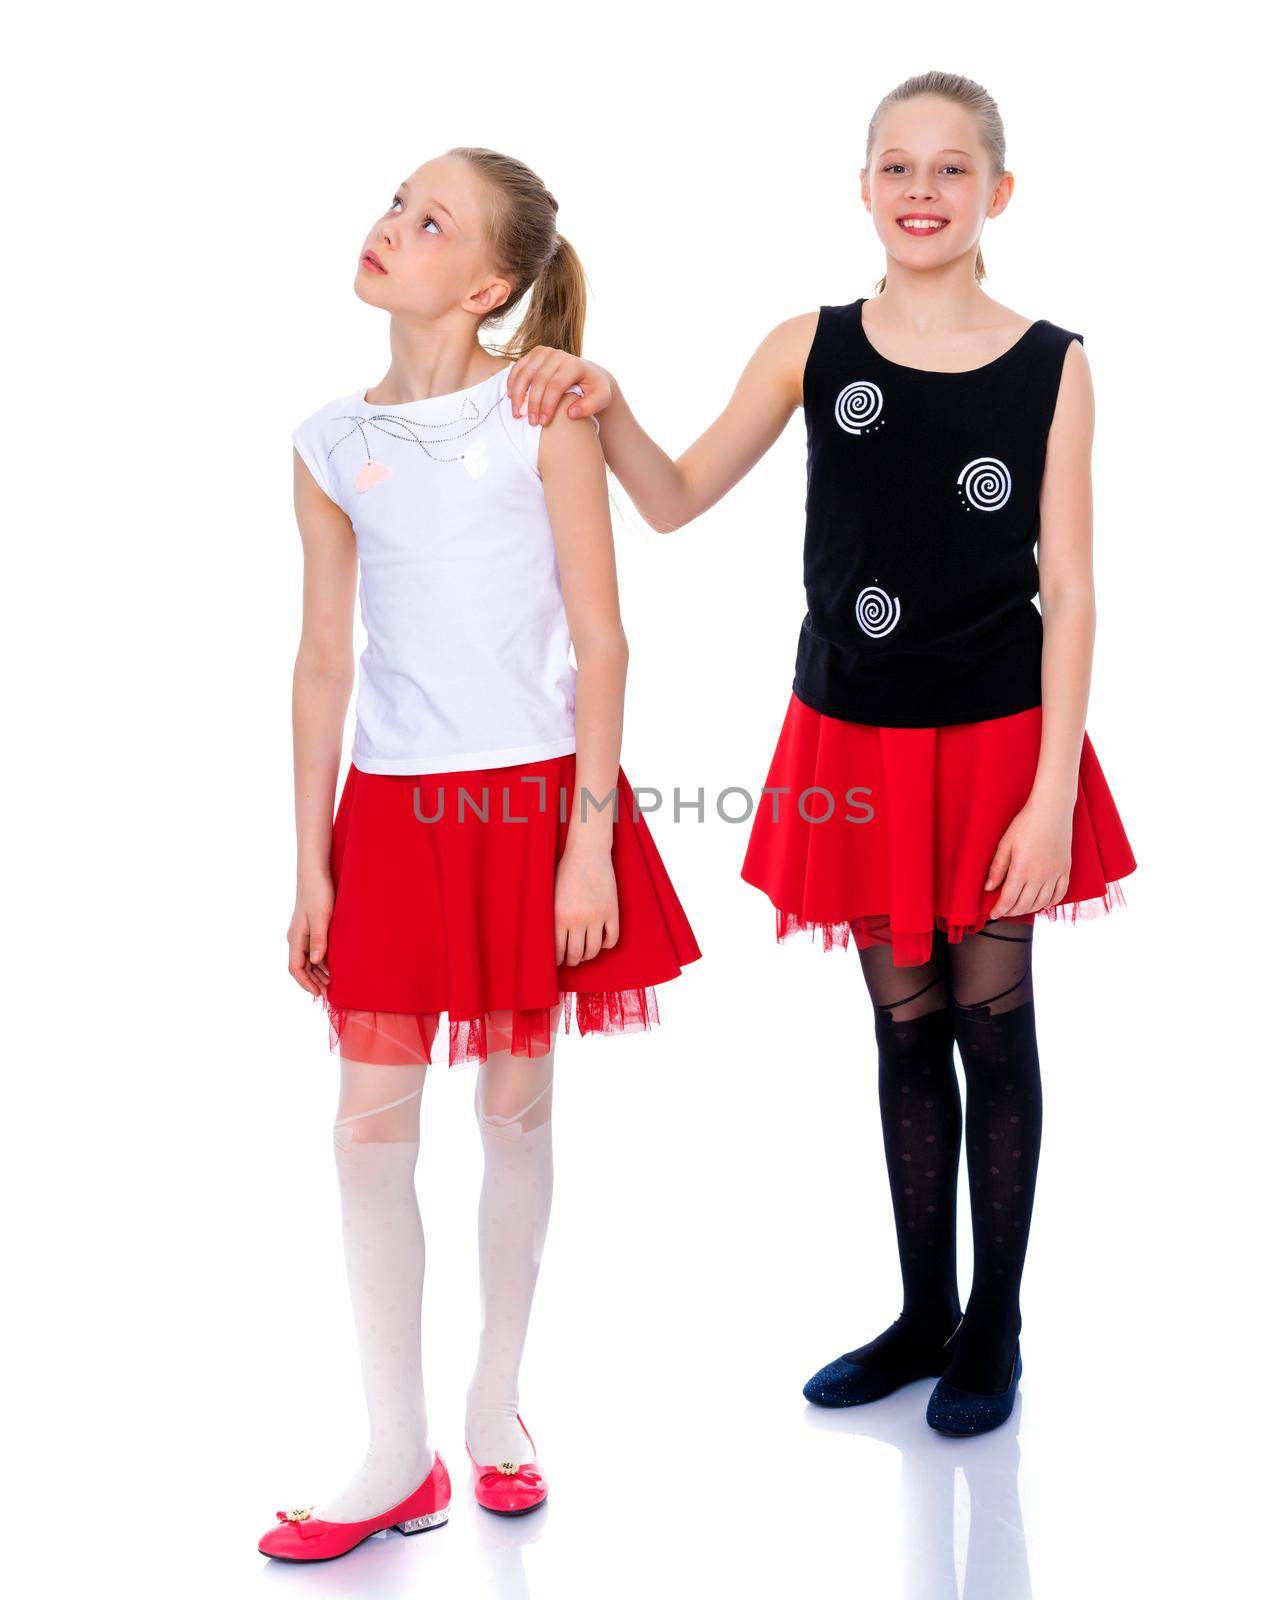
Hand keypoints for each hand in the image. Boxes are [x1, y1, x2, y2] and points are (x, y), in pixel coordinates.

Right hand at [288, 873, 333, 995]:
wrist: (315, 873)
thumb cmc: (318, 893)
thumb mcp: (322, 917)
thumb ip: (319, 939)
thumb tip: (317, 961)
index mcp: (295, 937)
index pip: (296, 968)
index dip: (306, 983)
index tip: (318, 994)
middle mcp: (296, 938)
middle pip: (301, 967)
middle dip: (312, 981)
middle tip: (328, 993)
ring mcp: (302, 933)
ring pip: (307, 959)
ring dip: (317, 972)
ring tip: (332, 982)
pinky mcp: (310, 927)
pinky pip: (312, 949)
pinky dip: (321, 960)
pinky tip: (333, 964)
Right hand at [507, 347, 613, 425]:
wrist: (588, 374)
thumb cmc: (595, 390)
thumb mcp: (602, 398)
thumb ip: (590, 406)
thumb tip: (571, 413)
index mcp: (574, 364)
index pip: (556, 385)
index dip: (548, 405)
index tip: (543, 423)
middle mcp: (559, 354)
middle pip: (539, 380)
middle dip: (532, 403)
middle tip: (530, 423)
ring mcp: (545, 352)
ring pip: (525, 373)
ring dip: (518, 394)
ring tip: (516, 414)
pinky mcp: (535, 353)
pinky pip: (519, 367)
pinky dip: (513, 382)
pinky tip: (511, 398)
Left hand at [554, 847, 619, 965]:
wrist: (587, 852)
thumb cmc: (566, 871)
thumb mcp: (551, 894)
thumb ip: (551, 916)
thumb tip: (547, 938)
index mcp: (558, 916)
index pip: (557, 950)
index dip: (557, 960)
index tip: (558, 962)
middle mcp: (578, 919)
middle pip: (575, 954)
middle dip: (572, 960)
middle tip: (571, 960)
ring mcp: (597, 916)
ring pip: (594, 950)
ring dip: (588, 955)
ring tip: (585, 953)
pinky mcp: (612, 911)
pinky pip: (612, 939)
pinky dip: (607, 945)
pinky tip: (601, 942)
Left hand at [984, 799, 1072, 918]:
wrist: (1051, 810)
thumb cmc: (1025, 824)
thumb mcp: (1005, 844)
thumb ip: (997, 868)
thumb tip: (988, 888)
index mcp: (1022, 870)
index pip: (1008, 900)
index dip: (999, 910)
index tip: (992, 914)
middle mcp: (1040, 877)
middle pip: (1024, 904)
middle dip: (1011, 911)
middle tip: (1003, 911)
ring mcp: (1055, 874)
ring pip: (1042, 903)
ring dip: (1029, 909)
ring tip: (1019, 908)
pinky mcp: (1066, 870)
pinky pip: (1060, 894)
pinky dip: (1050, 902)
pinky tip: (1042, 903)